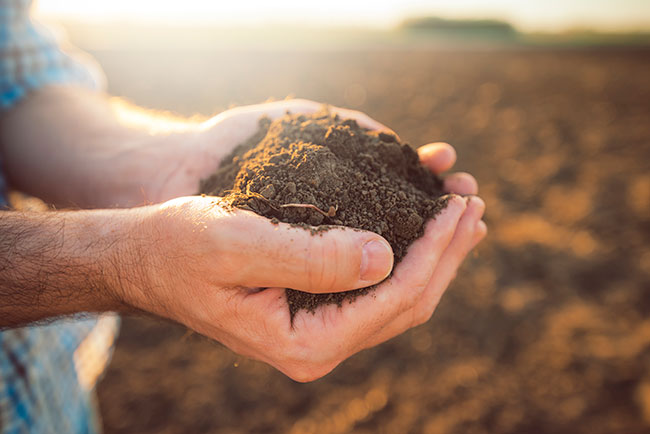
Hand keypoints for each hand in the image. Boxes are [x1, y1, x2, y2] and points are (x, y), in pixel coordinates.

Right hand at [126, 100, 485, 380]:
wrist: (148, 259)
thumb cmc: (181, 248)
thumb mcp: (237, 245)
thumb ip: (309, 257)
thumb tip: (384, 257)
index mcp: (305, 342)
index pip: (394, 299)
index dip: (435, 252)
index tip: (459, 207)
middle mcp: (320, 346)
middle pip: (407, 303)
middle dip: (446, 254)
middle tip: (474, 207)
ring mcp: (321, 331)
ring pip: (398, 298)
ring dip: (435, 256)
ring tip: (463, 217)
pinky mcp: (317, 309)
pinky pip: (377, 287)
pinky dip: (408, 256)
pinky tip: (423, 232)